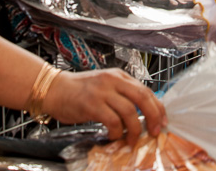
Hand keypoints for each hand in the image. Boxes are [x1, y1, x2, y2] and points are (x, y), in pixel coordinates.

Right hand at [44, 68, 165, 145]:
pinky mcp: (92, 104)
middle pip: (143, 97)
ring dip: (134, 130)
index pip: (146, 90)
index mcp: (119, 76)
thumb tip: (143, 114)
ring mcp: (103, 91)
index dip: (158, 107)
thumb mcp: (105, 87)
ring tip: (131, 140)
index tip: (162, 121)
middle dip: (154, 116)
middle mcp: (113, 80)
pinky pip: (113, 121)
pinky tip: (114, 137)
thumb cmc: (79, 91)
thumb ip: (122, 95)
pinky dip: (117, 133)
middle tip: (155, 131)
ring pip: (130, 111)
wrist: (53, 89)